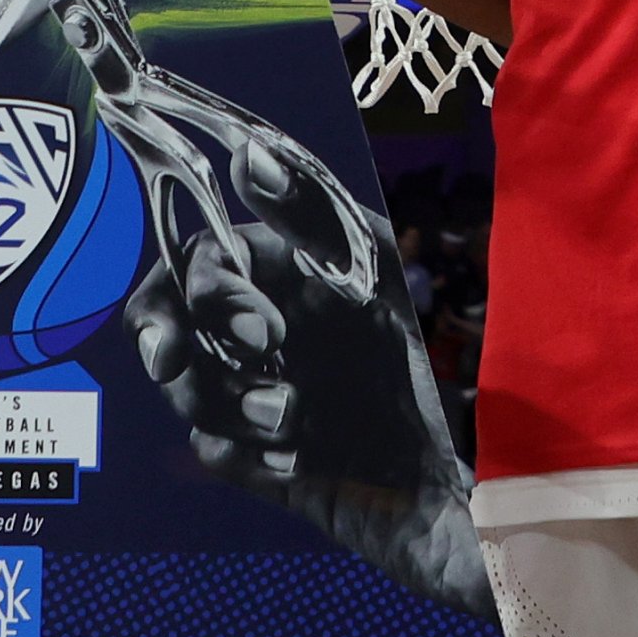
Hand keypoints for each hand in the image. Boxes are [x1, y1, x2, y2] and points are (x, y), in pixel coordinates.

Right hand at [127, 205, 491, 617]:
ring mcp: (261, 395)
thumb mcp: (385, 278)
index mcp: (291, 278)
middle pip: (164, 321)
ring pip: (184, 387)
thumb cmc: (440, 362)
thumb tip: (251, 156)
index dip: (206, 289)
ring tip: (292, 420)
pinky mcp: (266, 462)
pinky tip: (298, 462)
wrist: (474, 481)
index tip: (261, 327)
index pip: (201, 260)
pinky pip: (213, 451)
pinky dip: (243, 455)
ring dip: (223, 402)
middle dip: (175, 343)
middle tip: (219, 361)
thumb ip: (318, 215)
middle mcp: (269, 332)